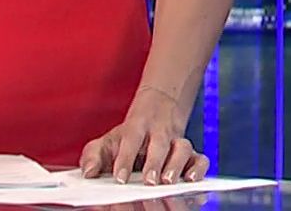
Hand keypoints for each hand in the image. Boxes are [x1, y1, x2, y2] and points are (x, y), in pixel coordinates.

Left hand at [80, 87, 206, 184]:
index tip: (119, 178)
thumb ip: (93, 156)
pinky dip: (199, 169)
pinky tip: (191, 181)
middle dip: (155, 163)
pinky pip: (200, 159)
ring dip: (176, 166)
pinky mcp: (191, 154)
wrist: (159, 107)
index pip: (130, 141)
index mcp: (135, 128)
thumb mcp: (107, 140)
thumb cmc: (130, 133)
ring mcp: (176, 142)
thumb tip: (89, 173)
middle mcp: (158, 133)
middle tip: (149, 182)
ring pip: (182, 148)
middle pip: (158, 144)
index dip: (125, 159)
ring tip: (168, 182)